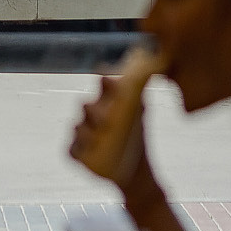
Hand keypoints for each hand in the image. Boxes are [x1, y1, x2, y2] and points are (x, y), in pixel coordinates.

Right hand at [69, 72, 149, 191]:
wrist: (134, 168)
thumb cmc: (134, 135)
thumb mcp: (140, 112)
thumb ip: (141, 89)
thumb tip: (159, 62)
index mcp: (106, 101)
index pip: (103, 86)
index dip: (106, 82)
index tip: (109, 80)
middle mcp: (91, 114)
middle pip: (87, 106)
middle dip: (94, 110)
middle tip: (107, 118)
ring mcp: (83, 134)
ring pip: (78, 128)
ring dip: (85, 131)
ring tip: (95, 138)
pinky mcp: (78, 153)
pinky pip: (71, 150)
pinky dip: (75, 150)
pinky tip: (84, 151)